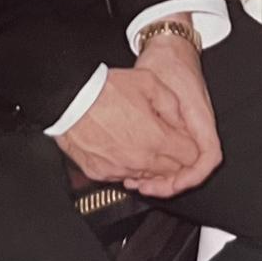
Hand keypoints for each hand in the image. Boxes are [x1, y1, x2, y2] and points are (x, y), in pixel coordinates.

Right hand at [57, 67, 200, 191]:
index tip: (186, 141)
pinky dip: (128, 166)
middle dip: (174, 158)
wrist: (70, 99)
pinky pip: (123, 177)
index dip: (191, 147)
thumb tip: (181, 120)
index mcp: (155, 138)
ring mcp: (119, 169)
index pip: (189, 157)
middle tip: (167, 142)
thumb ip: (171, 104)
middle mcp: (140, 160)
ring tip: (143, 142)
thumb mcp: (148, 83)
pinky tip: (124, 148)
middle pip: (171, 171)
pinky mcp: (101, 173)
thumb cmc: (104, 89)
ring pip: (148, 177)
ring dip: (152, 164)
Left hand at [127, 31, 221, 197]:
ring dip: (164, 176)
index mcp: (199, 116)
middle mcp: (199, 124)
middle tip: (146, 187)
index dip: (192, 176)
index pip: (208, 156)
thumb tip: (159, 141)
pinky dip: (160, 164)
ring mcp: (191, 125)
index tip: (173, 183)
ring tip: (140, 182)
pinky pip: (176, 152)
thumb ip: (161, 111)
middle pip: (195, 166)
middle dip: (172, 183)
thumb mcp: (157, 84)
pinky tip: (142, 167)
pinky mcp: (180, 125)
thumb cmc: (166, 59)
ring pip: (185, 162)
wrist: (169, 44)